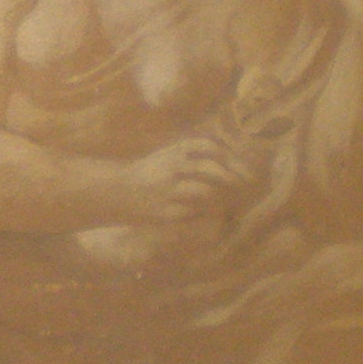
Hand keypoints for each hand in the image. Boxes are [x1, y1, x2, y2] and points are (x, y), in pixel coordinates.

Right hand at [119, 132, 258, 225]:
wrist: (117, 192)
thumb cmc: (149, 173)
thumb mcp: (168, 154)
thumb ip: (194, 152)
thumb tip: (231, 155)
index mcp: (174, 152)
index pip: (209, 147)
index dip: (230, 156)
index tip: (244, 167)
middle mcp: (171, 167)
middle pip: (210, 167)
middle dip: (232, 176)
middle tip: (246, 185)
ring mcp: (168, 190)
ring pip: (205, 190)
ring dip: (223, 196)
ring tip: (234, 200)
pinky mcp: (166, 212)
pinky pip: (195, 212)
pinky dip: (209, 214)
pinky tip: (218, 216)